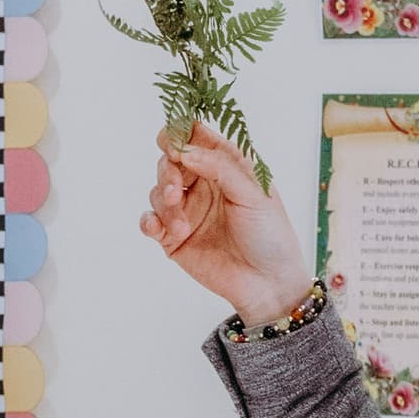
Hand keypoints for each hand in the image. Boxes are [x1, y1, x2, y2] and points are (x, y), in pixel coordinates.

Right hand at [139, 120, 318, 325]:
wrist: (267, 283)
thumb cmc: (269, 235)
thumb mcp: (253, 193)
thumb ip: (220, 167)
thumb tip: (185, 149)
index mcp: (226, 166)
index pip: (195, 136)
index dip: (180, 133)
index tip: (173, 143)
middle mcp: (203, 184)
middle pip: (170, 161)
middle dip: (167, 173)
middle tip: (175, 192)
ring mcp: (187, 210)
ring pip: (157, 191)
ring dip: (164, 205)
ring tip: (181, 227)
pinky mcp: (173, 238)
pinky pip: (150, 221)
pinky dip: (149, 222)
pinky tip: (158, 229)